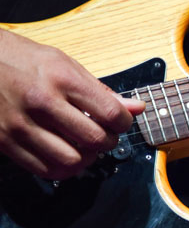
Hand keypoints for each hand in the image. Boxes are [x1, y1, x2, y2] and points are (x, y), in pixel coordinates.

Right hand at [0, 30, 145, 178]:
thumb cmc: (22, 59)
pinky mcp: (5, 142)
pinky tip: (65, 154)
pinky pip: (44, 169)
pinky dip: (63, 167)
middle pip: (94, 140)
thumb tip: (136, 108)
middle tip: (105, 134)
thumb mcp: (64, 63)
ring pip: (71, 160)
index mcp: (62, 79)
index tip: (122, 122)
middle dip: (109, 141)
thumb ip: (101, 90)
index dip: (124, 123)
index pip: (110, 113)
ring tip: (85, 146)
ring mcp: (21, 125)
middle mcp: (42, 102)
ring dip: (87, 158)